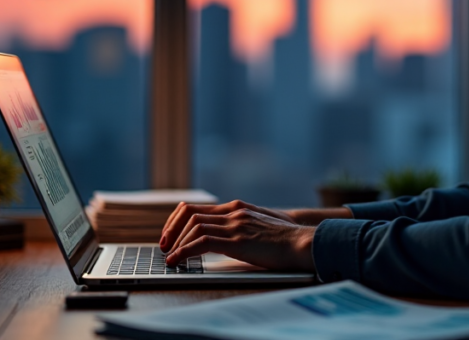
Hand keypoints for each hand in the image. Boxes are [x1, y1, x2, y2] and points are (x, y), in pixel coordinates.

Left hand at [162, 207, 315, 270]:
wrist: (304, 243)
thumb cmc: (286, 240)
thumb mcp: (259, 227)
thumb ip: (241, 227)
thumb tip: (224, 239)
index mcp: (237, 207)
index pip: (197, 207)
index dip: (177, 220)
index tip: (169, 234)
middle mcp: (234, 212)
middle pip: (190, 214)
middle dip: (171, 230)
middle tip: (164, 245)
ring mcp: (236, 225)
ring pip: (193, 227)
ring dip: (176, 243)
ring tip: (170, 257)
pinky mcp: (238, 240)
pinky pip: (202, 242)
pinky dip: (184, 252)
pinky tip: (178, 261)